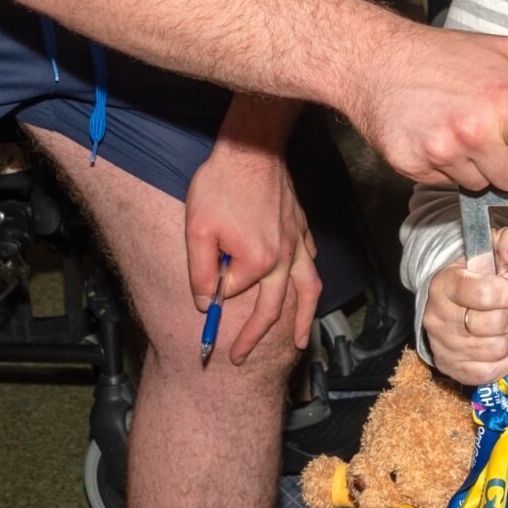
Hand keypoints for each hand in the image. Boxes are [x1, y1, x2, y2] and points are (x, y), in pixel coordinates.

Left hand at [184, 132, 316, 366]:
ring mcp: (297, 243)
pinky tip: (304, 283)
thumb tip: (207, 302)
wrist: (251, 147)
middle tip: (239, 359)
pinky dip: (308, 278)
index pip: (232, 294)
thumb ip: (202, 272)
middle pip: (273, 308)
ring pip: (307, 289)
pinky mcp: (302, 227)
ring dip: (303, 319)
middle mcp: (285, 258)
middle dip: (255, 337)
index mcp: (259, 263)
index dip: (213, 300)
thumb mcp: (197, 230)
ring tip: (300, 342)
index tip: (201, 315)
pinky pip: (310, 260)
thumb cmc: (221, 185)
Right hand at [339, 18, 507, 234]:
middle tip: (489, 129)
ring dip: (478, 165)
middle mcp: (475, 130)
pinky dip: (449, 167)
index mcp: (504, 99)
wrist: (374, 60)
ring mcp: (442, 152)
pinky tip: (436, 135)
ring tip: (457, 127)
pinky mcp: (414, 167)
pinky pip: (449, 184)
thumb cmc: (440, 54)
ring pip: (482, 184)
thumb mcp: (502, 50)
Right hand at [424, 233, 507, 385]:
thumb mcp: (493, 247)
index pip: (486, 294)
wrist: (455, 297)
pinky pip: (491, 371)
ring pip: (496, 349)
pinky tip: (507, 341)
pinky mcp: (453, 367)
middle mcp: (438, 317)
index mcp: (445, 284)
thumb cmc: (479, 272)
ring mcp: (443, 346)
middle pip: (494, 324)